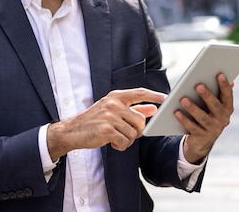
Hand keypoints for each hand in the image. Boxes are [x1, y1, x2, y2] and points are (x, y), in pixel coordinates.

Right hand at [47, 88, 165, 160]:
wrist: (72, 131)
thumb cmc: (94, 121)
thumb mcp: (113, 110)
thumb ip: (134, 109)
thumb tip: (153, 108)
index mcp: (116, 96)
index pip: (140, 93)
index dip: (155, 95)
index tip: (166, 99)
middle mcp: (113, 104)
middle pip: (140, 120)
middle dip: (137, 131)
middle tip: (125, 134)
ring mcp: (110, 116)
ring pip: (133, 133)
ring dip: (127, 140)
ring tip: (115, 138)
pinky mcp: (107, 130)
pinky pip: (125, 141)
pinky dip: (121, 146)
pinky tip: (112, 143)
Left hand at [175, 73, 234, 163]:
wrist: (202, 140)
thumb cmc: (207, 113)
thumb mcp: (212, 103)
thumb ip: (216, 90)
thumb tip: (222, 74)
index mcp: (227, 108)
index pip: (228, 95)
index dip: (225, 85)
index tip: (220, 74)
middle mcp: (223, 119)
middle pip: (215, 106)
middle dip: (207, 95)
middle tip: (198, 85)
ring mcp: (213, 129)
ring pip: (203, 117)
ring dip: (193, 108)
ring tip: (183, 99)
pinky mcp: (202, 137)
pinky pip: (192, 127)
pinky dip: (184, 120)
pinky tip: (176, 112)